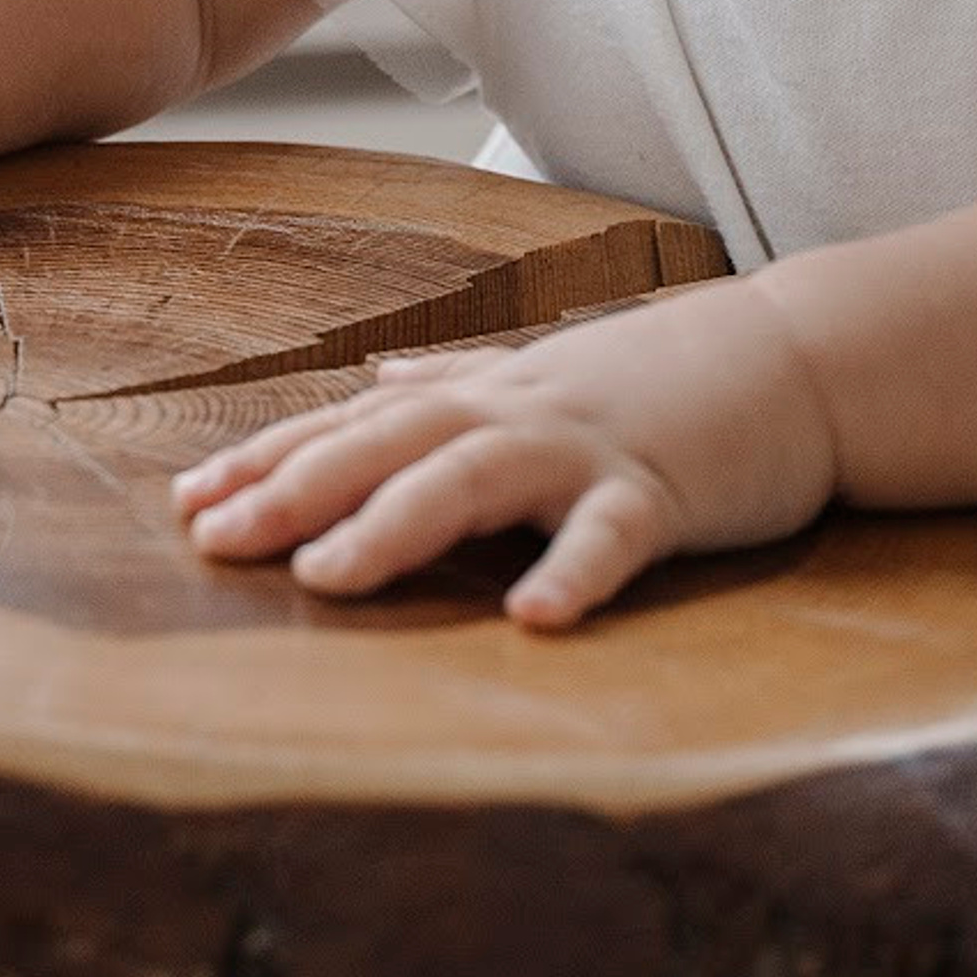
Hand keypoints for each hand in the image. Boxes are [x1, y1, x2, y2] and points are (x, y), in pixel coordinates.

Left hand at [168, 278, 838, 627]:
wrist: (790, 357)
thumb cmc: (652, 380)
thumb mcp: (536, 377)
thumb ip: (451, 383)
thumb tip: (374, 380)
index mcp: (476, 399)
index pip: (351, 429)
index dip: (269, 464)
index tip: (186, 505)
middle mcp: (513, 414)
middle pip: (385, 447)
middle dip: (294, 492)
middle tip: (212, 543)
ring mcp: (585, 448)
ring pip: (473, 479)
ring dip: (395, 525)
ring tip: (324, 579)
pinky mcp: (663, 490)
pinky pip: (613, 535)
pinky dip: (573, 570)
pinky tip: (533, 618)